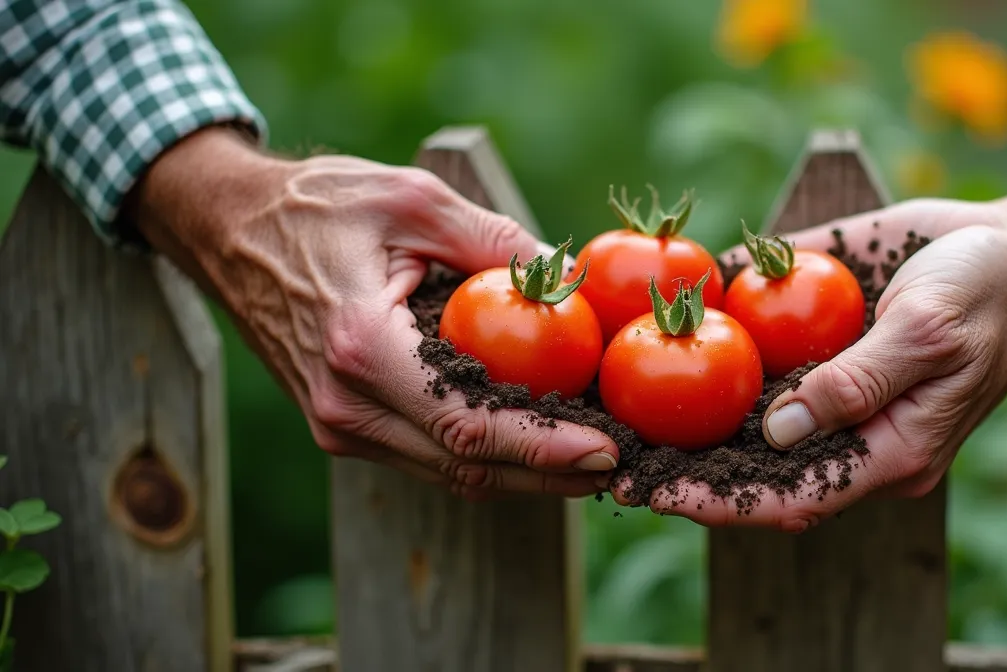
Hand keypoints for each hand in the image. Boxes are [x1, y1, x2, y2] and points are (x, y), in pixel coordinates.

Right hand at [132, 127, 618, 499]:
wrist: (225, 229)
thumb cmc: (317, 204)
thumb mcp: (413, 199)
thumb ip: (496, 241)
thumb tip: (571, 279)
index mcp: (359, 348)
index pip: (466, 424)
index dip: (543, 450)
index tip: (606, 454)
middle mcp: (345, 406)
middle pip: (466, 466)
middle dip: (551, 475)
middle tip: (623, 463)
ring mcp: (338, 426)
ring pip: (449, 472)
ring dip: (525, 472)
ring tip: (594, 456)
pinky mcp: (342, 426)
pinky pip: (428, 454)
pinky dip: (488, 454)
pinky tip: (538, 437)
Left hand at [615, 197, 1006, 530]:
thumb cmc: (989, 294)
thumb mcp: (928, 333)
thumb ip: (856, 383)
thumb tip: (775, 433)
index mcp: (888, 450)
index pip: (792, 498)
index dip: (721, 503)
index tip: (657, 495)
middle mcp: (852, 429)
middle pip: (758, 469)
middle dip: (687, 468)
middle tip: (611, 459)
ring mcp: (834, 387)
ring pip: (751, 419)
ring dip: (688, 418)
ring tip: (613, 415)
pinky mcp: (823, 342)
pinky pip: (766, 357)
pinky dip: (716, 348)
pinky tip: (660, 337)